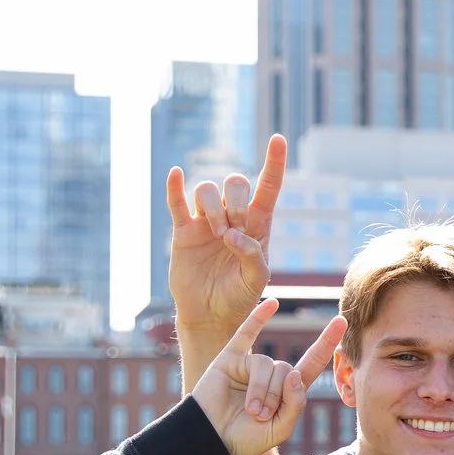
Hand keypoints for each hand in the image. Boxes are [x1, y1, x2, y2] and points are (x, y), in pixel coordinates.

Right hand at [168, 134, 287, 340]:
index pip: (268, 187)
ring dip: (212, 208)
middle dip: (235, 202)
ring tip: (216, 235)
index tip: (278, 139)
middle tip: (233, 232)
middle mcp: (232, 217)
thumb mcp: (256, 280)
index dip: (274, 163)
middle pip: (235, 183)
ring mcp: (206, 221)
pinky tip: (175, 174)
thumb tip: (232, 235)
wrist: (210, 315)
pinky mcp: (183, 231)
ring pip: (206, 189)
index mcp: (257, 225)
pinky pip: (176, 202)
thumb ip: (253, 256)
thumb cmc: (239, 297)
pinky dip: (175, 187)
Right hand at [191, 299, 345, 454]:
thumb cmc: (246, 439)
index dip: (326, 343)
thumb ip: (295, 403)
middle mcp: (271, 374)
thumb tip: (295, 372)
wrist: (211, 441)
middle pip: (286, 370)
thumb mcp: (281, 428)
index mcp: (287, 390)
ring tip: (251, 410)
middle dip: (275, 396)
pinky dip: (259, 318)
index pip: (311, 362)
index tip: (342, 322)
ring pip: (267, 364)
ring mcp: (250, 365)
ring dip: (261, 390)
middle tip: (260, 417)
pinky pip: (246, 334)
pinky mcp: (229, 359)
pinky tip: (273, 303)